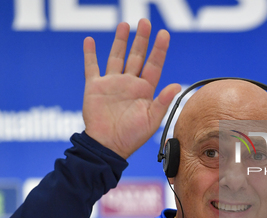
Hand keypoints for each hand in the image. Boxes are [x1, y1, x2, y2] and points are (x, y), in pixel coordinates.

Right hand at [82, 19, 180, 159]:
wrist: (108, 146)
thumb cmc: (132, 137)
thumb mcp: (152, 120)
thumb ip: (163, 101)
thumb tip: (176, 85)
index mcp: (144, 91)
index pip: (154, 65)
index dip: (159, 50)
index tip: (164, 34)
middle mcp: (129, 84)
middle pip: (136, 56)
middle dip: (141, 39)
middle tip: (145, 21)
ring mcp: (112, 84)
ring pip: (117, 56)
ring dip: (120, 41)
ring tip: (124, 25)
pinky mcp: (95, 87)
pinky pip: (92, 67)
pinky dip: (90, 54)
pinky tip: (90, 40)